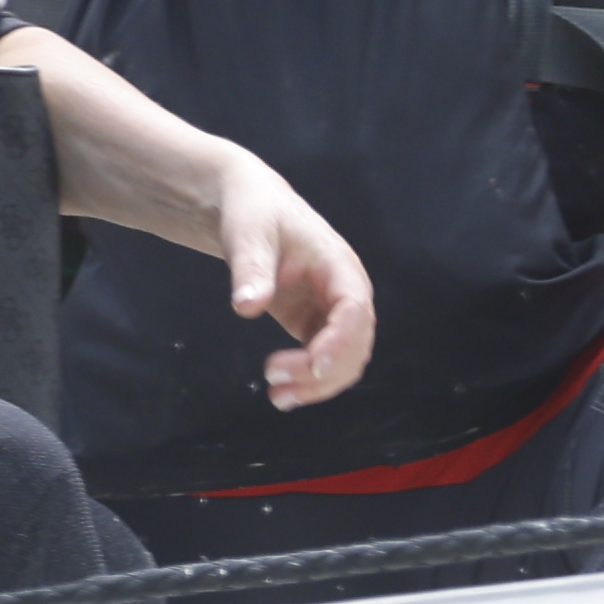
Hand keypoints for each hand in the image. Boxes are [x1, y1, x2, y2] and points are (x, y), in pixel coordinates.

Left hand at [220, 152, 377, 408]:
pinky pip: (325, 360)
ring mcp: (331, 310)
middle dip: (324, 371)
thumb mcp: (248, 234)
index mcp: (339, 265)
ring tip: (278, 397)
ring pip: (345, 360)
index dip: (340, 341)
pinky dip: (309, 381)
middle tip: (275, 382)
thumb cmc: (253, 211)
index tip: (314, 365)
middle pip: (356, 343)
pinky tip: (282, 393)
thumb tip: (247, 307)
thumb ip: (251, 269)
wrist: (247, 206)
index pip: (354, 309)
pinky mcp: (315, 323)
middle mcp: (345, 291)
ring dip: (319, 385)